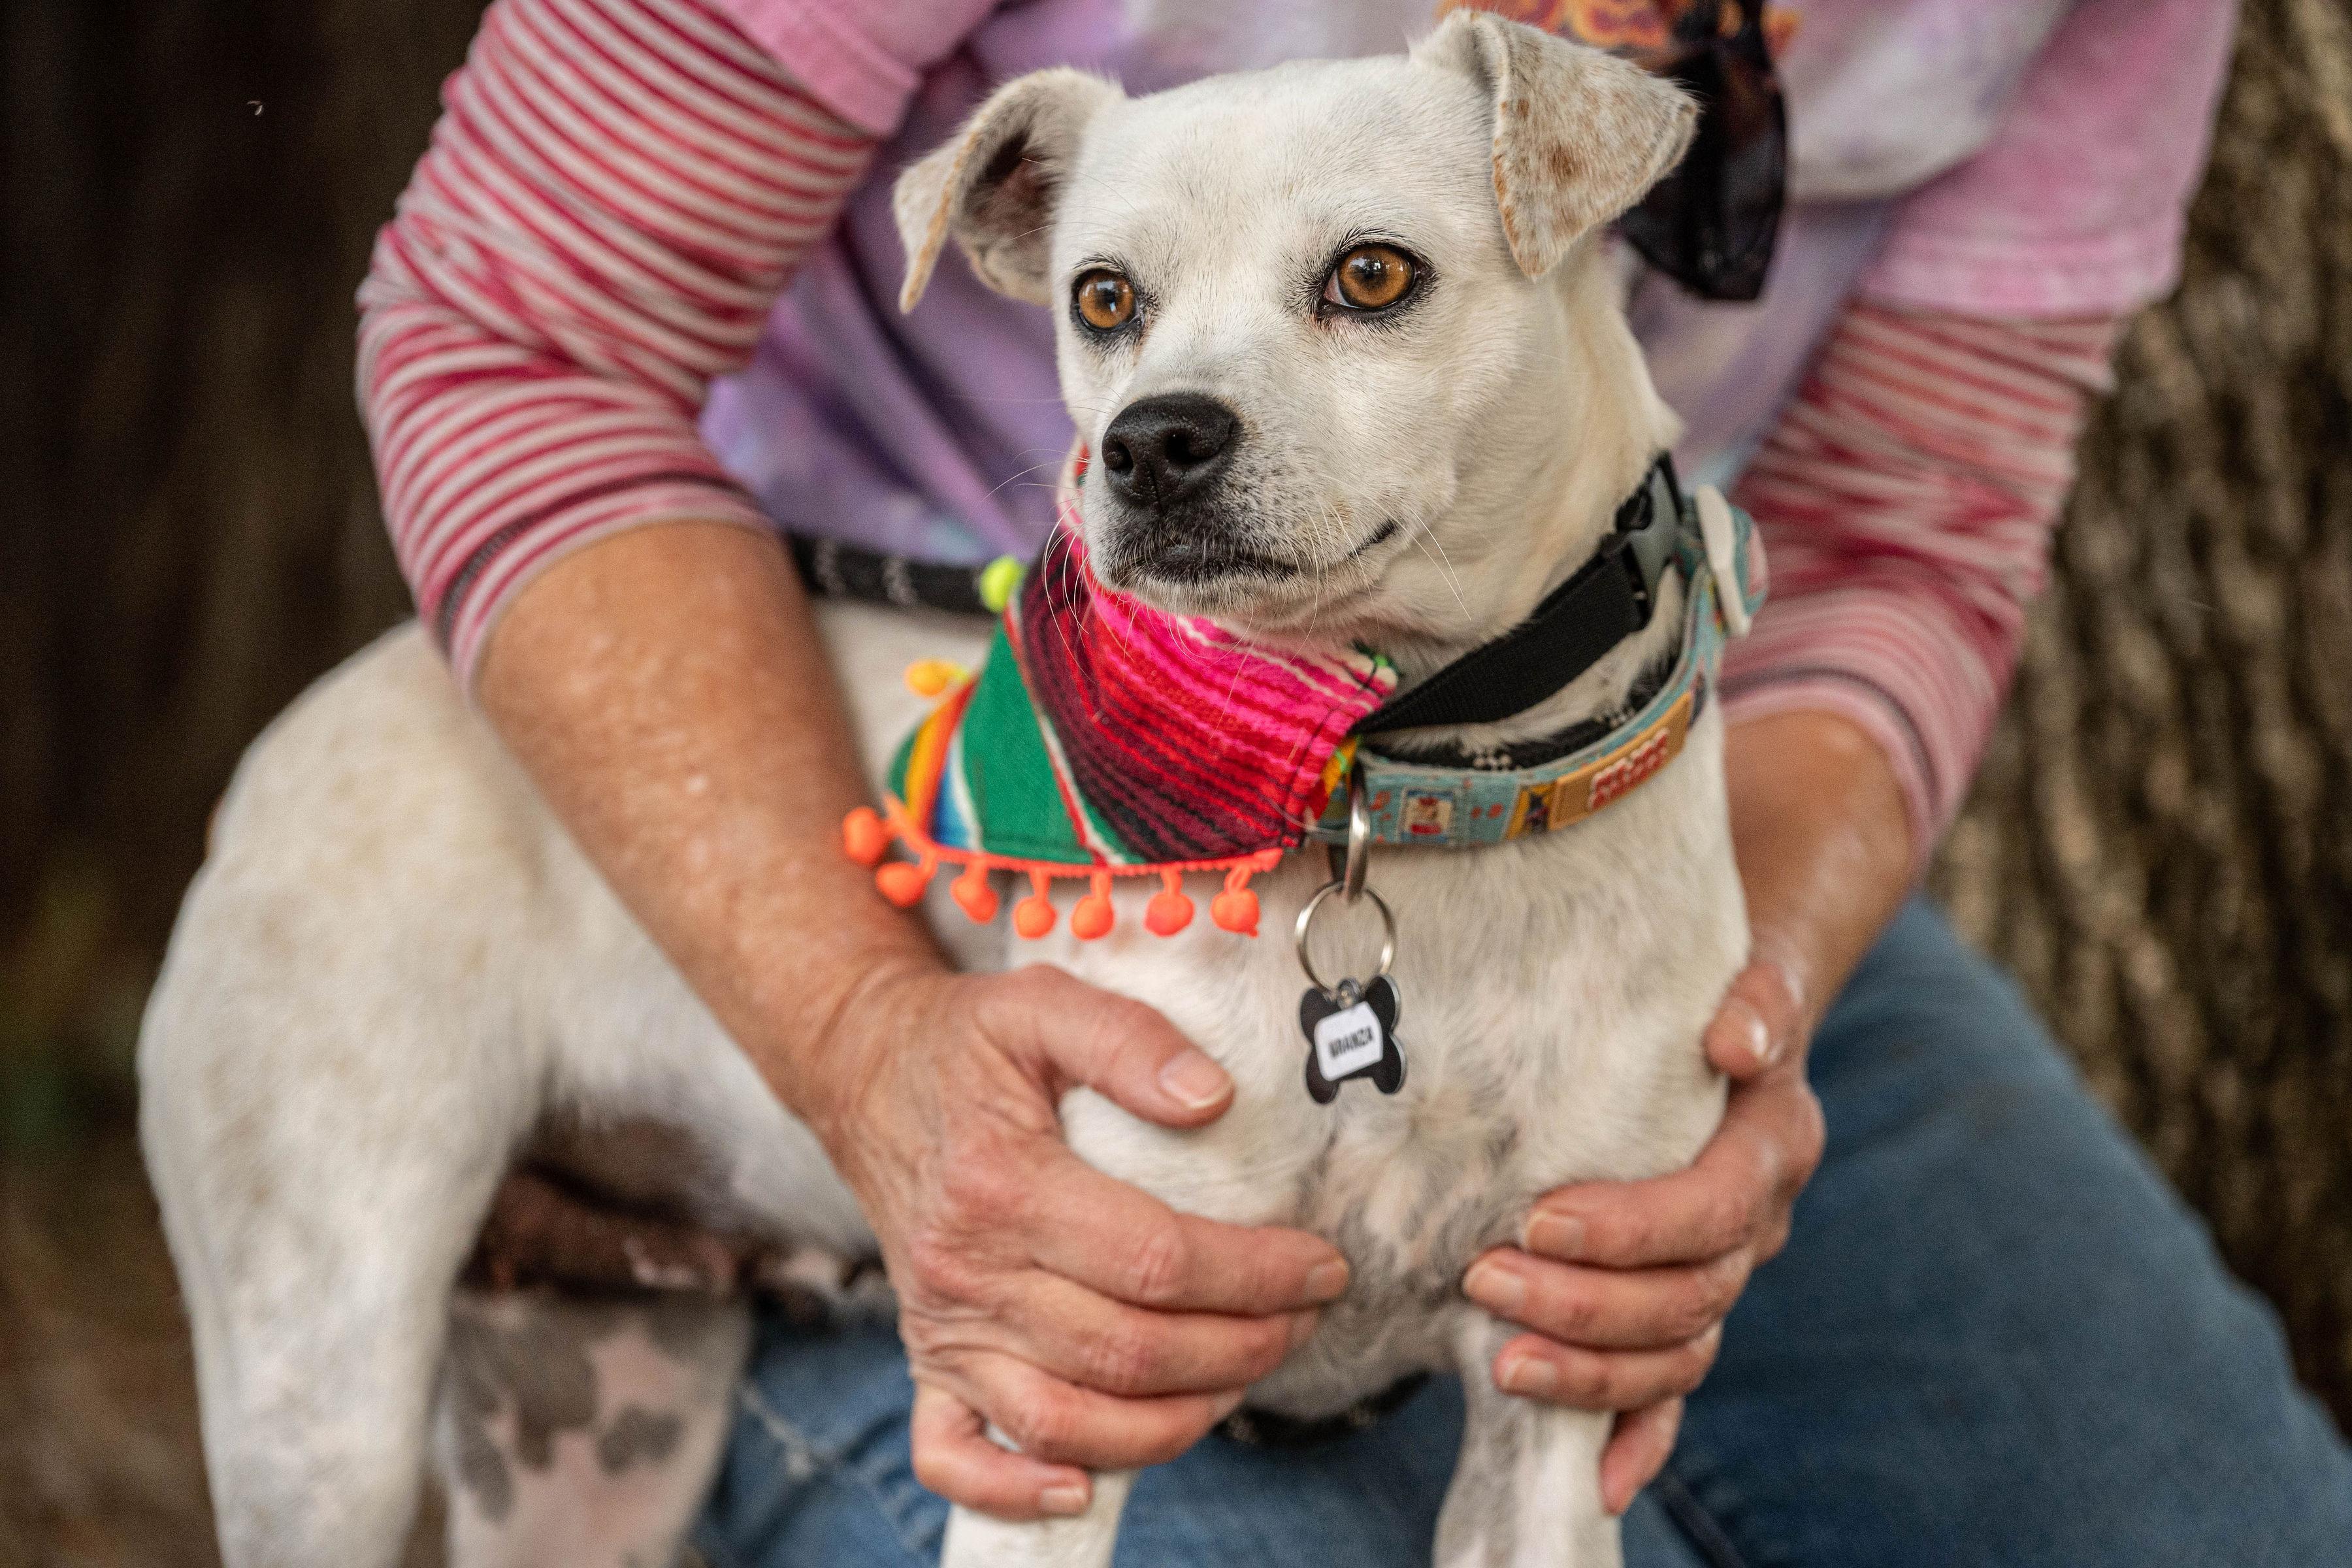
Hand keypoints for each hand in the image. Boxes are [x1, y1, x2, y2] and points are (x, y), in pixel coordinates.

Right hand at [804, 961, 1351, 1520]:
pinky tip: (1086, 1483)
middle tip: (1303, 1316)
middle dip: (1240, 1347)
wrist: (864, 1072)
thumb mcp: (1042, 1002)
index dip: (1255, 1273)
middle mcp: (967, 1272)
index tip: (1320, 1263)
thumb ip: (1128, 1038)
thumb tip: (1214, 1097)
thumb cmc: (965, 1043)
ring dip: (1175, 1419)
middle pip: (1128, 1351)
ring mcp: (942, 1328)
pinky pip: (956, 1457)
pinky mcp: (926, 1359)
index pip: (1155, 1260)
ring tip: (1244, 1374)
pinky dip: (1020, 1488)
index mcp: (1001, 1186)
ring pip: (1067, 1419)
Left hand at [1462, 948, 1818, 1509]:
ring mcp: (1721, 1277)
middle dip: (1584, 1303)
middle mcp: (1755, 1226)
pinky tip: (1595, 1480)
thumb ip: (1756, 1004)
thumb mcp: (1747, 984)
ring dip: (1591, 1371)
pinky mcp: (1682, 1309)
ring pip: (1677, 1354)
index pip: (1710, 1209)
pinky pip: (1672, 1391)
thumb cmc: (1712, 1002)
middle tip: (1484, 1280)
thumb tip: (1732, 1041)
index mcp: (1769, 1149)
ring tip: (1498, 1359)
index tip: (1537, 1220)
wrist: (1728, 1028)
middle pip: (1687, 1297)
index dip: (1629, 1228)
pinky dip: (1640, 1440)